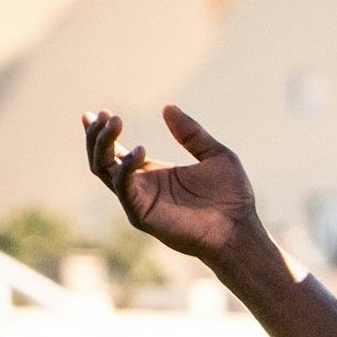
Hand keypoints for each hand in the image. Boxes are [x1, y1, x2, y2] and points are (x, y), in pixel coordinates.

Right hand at [82, 106, 263, 264]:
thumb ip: (191, 133)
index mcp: (153, 173)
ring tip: (114, 121)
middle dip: (98, 136)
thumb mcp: (215, 155)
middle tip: (103, 114)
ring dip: (104, 145)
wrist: (240, 229)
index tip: (96, 113)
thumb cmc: (232, 197)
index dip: (102, 133)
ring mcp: (138, 201)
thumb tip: (168, 107)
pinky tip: (140, 151)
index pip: (116, 152)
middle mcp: (140, 186)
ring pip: (104, 170)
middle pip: (102, 159)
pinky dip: (125, 168)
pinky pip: (123, 188)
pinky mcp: (141, 214)